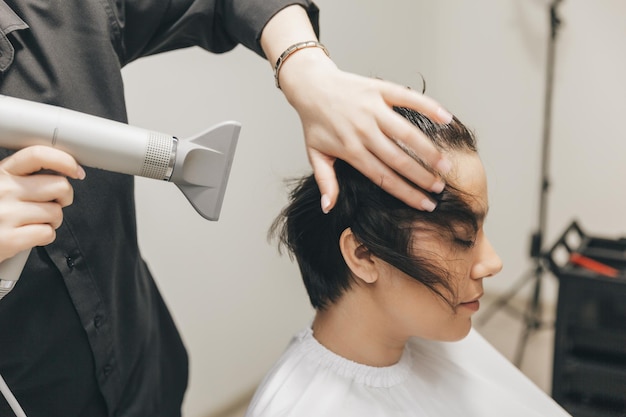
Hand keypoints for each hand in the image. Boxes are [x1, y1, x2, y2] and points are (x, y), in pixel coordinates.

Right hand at [0, 146, 84, 261]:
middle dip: (64, 198)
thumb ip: (25, 178)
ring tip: (35, 222)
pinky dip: (45, 236)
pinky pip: (47, 233)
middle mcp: (3, 189)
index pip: (37, 155)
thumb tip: (63, 172)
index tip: (76, 171)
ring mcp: (5, 214)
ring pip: (56, 212)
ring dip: (52, 220)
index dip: (64, 161)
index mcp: (2, 172)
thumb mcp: (2, 186)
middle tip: (53, 204)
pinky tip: (30, 234)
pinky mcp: (9, 239)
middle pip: (59, 186)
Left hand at [260, 5, 452, 212]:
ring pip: (407, 134)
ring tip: (446, 165)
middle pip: (399, 159)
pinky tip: (446, 119)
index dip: (407, 193)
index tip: (425, 205)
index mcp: (350, 150)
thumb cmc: (315, 123)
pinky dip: (428, 107)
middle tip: (440, 189)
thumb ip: (326, 182)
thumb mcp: (315, 155)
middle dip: (422, 177)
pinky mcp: (379, 89)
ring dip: (429, 151)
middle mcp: (363, 131)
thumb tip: (329, 208)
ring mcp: (372, 109)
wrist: (310, 86)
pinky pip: (408, 98)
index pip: (384, 177)